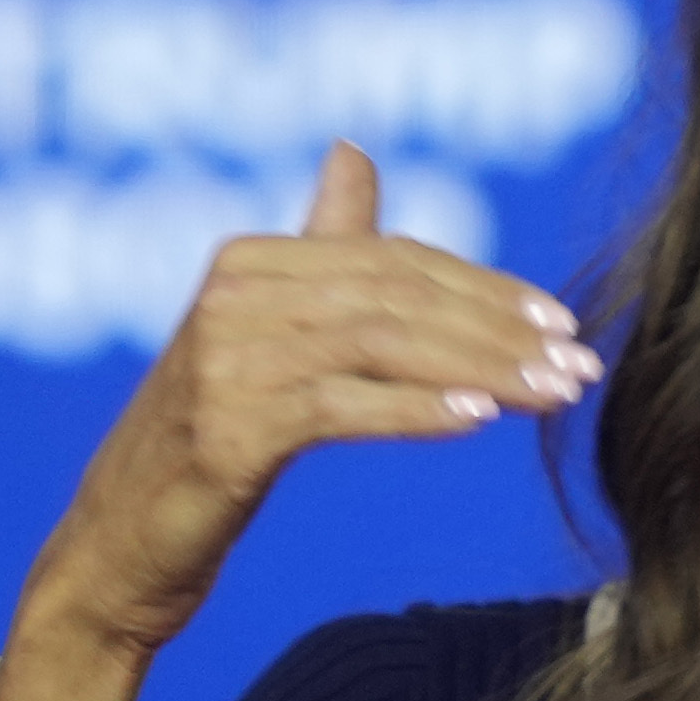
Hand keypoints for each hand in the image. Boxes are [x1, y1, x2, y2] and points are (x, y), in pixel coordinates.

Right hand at [0, 145, 597, 700]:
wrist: (119, 548)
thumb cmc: (211, 438)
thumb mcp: (266, 334)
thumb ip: (319, 246)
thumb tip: (352, 151)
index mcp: (251, 263)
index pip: (394, 261)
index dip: (486, 289)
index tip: (563, 323)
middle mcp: (232, 297)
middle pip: (397, 298)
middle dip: (500, 330)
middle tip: (580, 364)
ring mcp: (221, 363)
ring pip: (380, 346)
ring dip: (480, 368)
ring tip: (553, 394)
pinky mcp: (223, 432)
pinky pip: (338, 408)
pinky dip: (414, 409)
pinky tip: (478, 418)